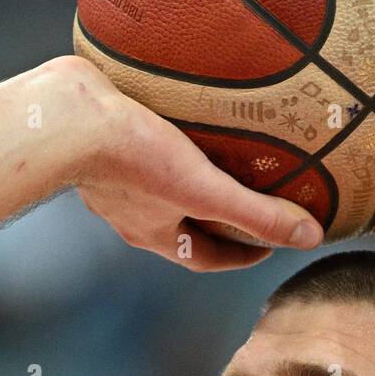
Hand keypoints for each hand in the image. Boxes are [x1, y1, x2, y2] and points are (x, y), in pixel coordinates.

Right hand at [56, 56, 323, 270]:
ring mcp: (108, 182)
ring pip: (156, 190)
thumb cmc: (132, 157)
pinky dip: (158, 144)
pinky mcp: (95, 144)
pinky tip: (168, 117)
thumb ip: (257, 213)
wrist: (63, 118)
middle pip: (181, 226)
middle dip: (215, 219)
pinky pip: (135, 150)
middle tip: (246, 202)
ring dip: (184, 181)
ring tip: (211, 157)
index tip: (267, 245)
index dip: (241, 255)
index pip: (206, 258)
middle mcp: (129, 215)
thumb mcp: (206, 188)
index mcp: (155, 233)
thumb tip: (311, 236)